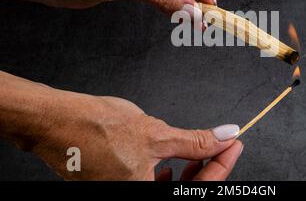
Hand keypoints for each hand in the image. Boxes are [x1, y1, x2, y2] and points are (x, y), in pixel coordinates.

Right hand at [0, 71, 240, 180]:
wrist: (59, 123)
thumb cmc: (98, 129)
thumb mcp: (157, 134)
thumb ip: (196, 141)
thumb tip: (224, 136)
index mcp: (145, 195)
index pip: (202, 187)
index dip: (223, 164)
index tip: (234, 144)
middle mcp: (135, 198)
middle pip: (187, 191)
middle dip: (208, 168)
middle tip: (222, 146)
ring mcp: (126, 192)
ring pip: (170, 190)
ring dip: (188, 172)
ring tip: (198, 153)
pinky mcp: (119, 186)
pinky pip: (151, 187)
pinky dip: (166, 176)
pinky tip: (170, 164)